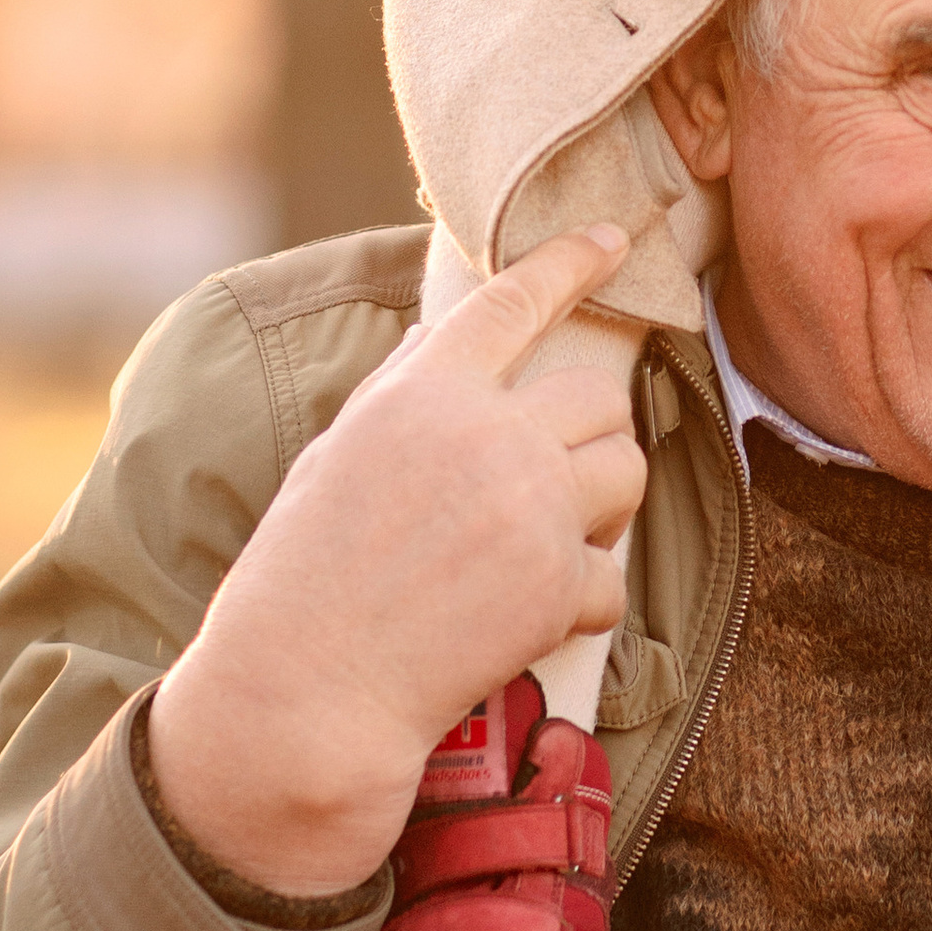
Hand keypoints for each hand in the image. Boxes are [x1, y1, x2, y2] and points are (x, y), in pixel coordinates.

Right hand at [146, 226, 650, 895]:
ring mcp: (532, 509)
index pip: (515, 302)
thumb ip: (402, 395)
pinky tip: (532, 617)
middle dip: (591, 436)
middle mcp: (488, 436)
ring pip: (629, 471)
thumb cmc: (302, 579)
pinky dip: (585, 599)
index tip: (616, 238)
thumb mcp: (337, 457)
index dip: (572, 261)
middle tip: (556, 479)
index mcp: (422, 394)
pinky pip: (615, 575)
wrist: (306, 692)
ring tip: (550, 540)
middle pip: (602, 398)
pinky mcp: (559, 585)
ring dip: (604, 505)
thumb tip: (442, 341)